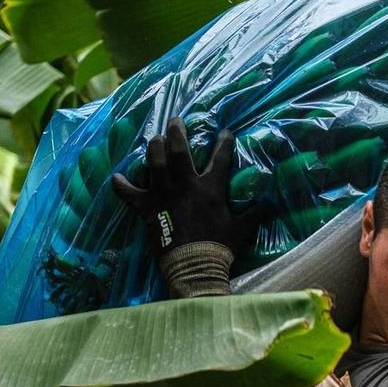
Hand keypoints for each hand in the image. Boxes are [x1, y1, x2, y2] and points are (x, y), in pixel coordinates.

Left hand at [111, 117, 260, 257]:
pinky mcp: (147, 209)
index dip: (224, 143)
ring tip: (153, 139)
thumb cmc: (220, 247)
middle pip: (178, 151)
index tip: (225, 132)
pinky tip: (115, 177)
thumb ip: (255, 212)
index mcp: (210, 188)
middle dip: (176, 132)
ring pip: (154, 164)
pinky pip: (129, 195)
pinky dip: (121, 186)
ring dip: (153, 148)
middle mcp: (185, 185)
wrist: (195, 266)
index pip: (220, 158)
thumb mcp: (242, 228)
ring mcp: (163, 195)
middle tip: (175, 121)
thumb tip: (272, 203)